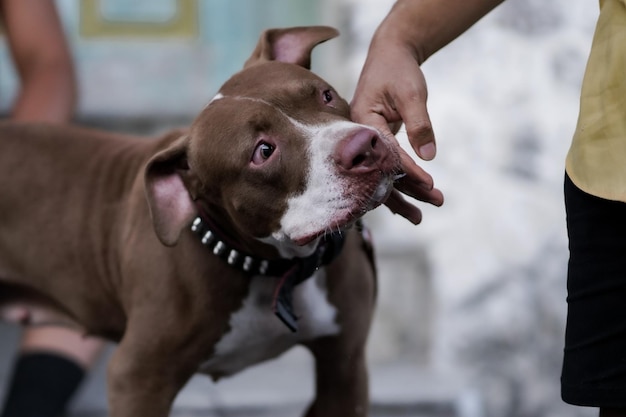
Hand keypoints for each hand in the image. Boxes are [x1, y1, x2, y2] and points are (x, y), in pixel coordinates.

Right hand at [351, 40, 442, 222]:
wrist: (390, 55)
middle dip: (405, 193)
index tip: (430, 186)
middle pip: (377, 174)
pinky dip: (395, 184)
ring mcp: (363, 144)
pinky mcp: (372, 145)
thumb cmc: (398, 70)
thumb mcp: (412, 93)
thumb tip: (428, 156)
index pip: (386, 154)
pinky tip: (407, 202)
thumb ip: (420, 124)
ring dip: (401, 195)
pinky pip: (382, 169)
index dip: (408, 171)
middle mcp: (357, 138)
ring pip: (379, 176)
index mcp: (361, 123)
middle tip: (433, 205)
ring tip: (421, 216)